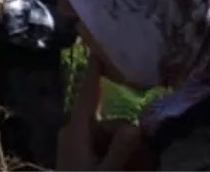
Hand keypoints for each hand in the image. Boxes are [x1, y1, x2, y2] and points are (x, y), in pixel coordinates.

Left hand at [58, 56, 144, 171]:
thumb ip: (120, 150)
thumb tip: (135, 126)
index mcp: (76, 131)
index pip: (88, 96)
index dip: (94, 74)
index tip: (98, 50)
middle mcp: (74, 131)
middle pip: (110, 123)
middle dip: (126, 138)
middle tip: (135, 164)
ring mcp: (76, 142)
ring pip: (110, 136)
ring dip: (123, 151)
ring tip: (127, 168)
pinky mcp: (79, 152)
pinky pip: (103, 146)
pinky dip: (115, 155)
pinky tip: (120, 167)